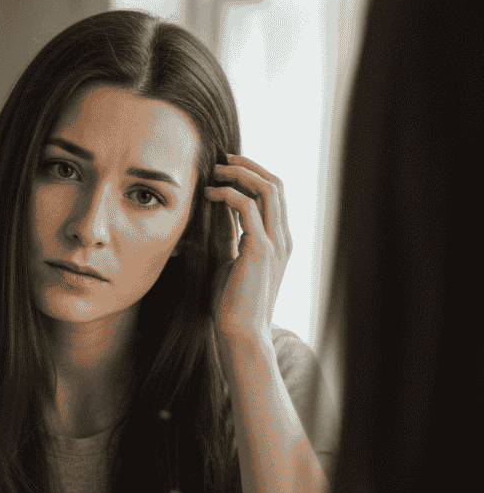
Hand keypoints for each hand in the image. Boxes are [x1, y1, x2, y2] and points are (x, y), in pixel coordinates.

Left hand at [205, 154, 291, 351]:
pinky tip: (210, 194)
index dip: (254, 175)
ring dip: (240, 173)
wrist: (241, 333)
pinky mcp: (260, 250)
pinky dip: (229, 194)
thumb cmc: (232, 304)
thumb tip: (217, 215)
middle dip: (249, 166)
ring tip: (215, 170)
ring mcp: (275, 243)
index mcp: (279, 241)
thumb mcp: (231, 261)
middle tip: (221, 160)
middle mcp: (283, 238)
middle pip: (276, 184)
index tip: (227, 168)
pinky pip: (247, 208)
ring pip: (267, 189)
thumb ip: (231, 237)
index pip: (275, 195)